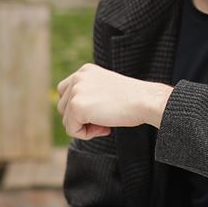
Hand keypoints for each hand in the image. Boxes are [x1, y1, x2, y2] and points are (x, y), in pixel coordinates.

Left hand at [56, 64, 171, 140]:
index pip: (65, 92)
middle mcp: (78, 78)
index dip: (78, 108)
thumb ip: (89, 95)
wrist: (144, 100)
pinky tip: (105, 128)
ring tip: (105, 124)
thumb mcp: (106, 90)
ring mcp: (76, 91)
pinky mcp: (76, 106)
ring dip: (84, 127)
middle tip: (104, 121)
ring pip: (67, 120)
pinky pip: (72, 130)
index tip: (99, 112)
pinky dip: (86, 135)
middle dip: (80, 119)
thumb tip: (74, 115)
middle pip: (63, 107)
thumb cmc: (133, 99)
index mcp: (85, 71)